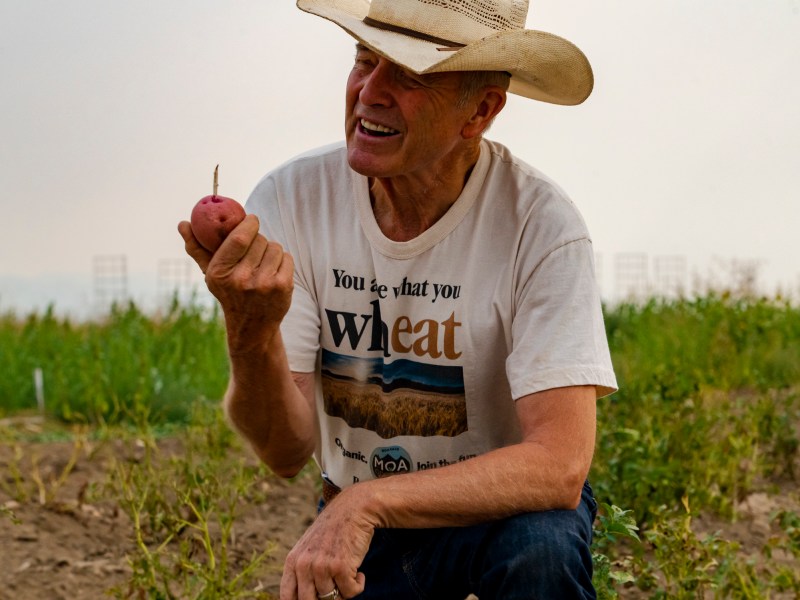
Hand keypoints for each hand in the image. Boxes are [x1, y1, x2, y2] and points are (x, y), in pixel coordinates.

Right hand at [178, 215, 293, 353]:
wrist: (252, 326)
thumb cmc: (229, 292)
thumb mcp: (211, 274)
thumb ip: (197, 248)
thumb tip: (182, 224)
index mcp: (220, 273)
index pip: (239, 238)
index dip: (249, 224)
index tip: (252, 220)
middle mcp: (241, 280)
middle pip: (260, 240)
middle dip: (260, 239)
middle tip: (255, 249)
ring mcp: (264, 284)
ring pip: (275, 247)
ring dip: (271, 251)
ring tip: (263, 265)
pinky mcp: (282, 287)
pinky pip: (287, 258)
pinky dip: (282, 261)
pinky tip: (274, 273)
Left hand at [280, 489, 375, 599]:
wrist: (353, 509)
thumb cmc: (334, 532)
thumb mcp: (310, 549)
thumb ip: (303, 571)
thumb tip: (306, 598)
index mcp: (293, 561)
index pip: (287, 597)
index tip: (316, 599)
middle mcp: (304, 565)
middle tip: (337, 590)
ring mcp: (321, 566)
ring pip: (332, 599)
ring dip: (344, 591)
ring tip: (349, 574)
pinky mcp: (340, 567)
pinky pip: (350, 592)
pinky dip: (358, 586)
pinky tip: (359, 572)